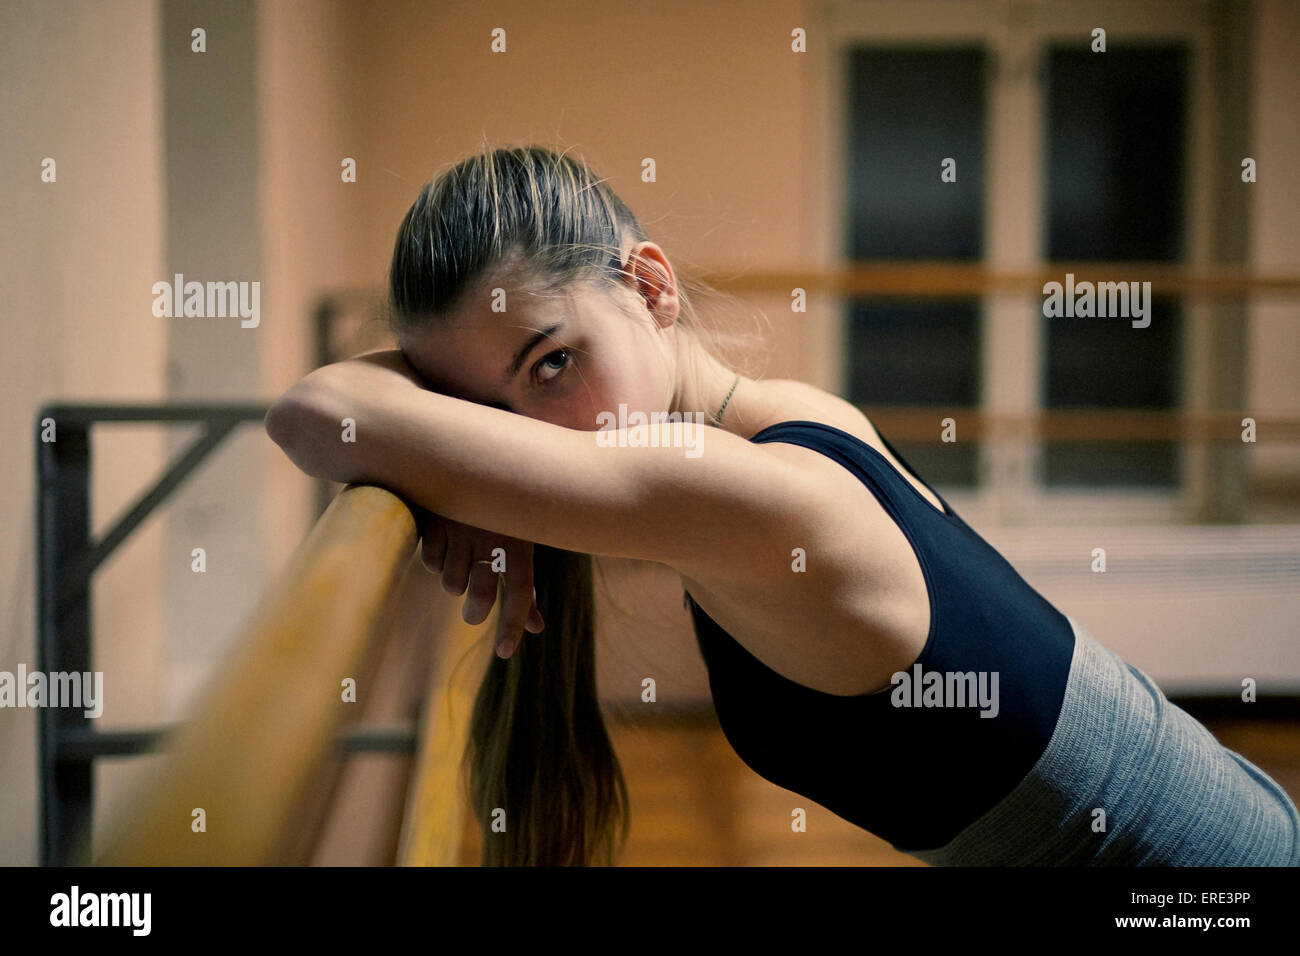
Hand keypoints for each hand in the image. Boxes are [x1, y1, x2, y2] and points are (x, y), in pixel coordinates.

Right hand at [415, 507, 543, 658]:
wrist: (462, 457)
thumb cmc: (498, 509)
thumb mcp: (517, 539)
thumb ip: (524, 584)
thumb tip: (537, 628)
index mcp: (520, 538)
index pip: (522, 590)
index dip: (514, 624)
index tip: (505, 653)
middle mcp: (491, 535)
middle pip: (479, 596)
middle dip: (476, 613)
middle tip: (474, 615)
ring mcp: (459, 529)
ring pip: (451, 584)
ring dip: (454, 580)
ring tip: (460, 558)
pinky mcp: (432, 522)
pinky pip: (429, 562)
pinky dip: (435, 559)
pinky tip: (442, 538)